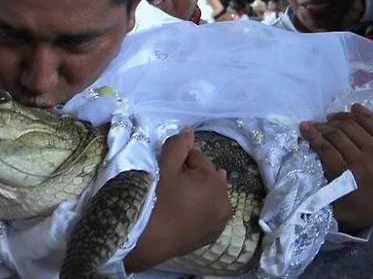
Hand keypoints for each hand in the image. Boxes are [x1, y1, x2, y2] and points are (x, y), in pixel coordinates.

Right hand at [124, 127, 230, 271]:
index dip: (179, 161)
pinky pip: (209, 211)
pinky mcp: (213, 234)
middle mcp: (225, 200)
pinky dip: (200, 208)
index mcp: (215, 181)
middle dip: (191, 175)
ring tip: (177, 199)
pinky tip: (183, 212)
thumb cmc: (156, 200)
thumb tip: (190, 130)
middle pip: (206, 175)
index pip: (197, 156)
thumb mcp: (164, 167)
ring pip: (209, 193)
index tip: (166, 171)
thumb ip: (178, 145)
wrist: (147, 241)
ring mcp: (221, 220)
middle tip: (170, 186)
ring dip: (197, 191)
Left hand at [301, 103, 372, 232]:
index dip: (348, 114)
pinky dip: (312, 137)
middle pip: (349, 125)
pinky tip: (305, 132)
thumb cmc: (371, 182)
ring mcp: (361, 163)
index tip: (335, 116)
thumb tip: (355, 107)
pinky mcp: (342, 172)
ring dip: (320, 128)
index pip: (368, 120)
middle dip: (332, 122)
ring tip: (313, 128)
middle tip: (322, 123)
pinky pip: (324, 147)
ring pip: (336, 134)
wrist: (363, 213)